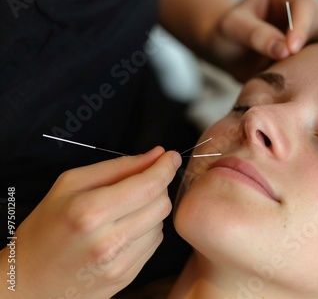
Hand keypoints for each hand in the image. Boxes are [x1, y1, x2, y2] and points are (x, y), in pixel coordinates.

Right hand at [0, 147, 180, 298]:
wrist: (30, 280)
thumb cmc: (47, 227)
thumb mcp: (69, 184)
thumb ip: (117, 167)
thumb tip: (155, 155)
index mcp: (90, 211)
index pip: (148, 185)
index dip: (166, 167)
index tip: (170, 157)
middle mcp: (108, 240)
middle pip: (161, 204)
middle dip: (158, 187)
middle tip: (142, 182)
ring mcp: (119, 263)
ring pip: (161, 223)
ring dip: (151, 210)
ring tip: (125, 210)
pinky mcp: (126, 277)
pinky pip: (154, 243)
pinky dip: (146, 230)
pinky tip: (125, 229)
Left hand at [207, 0, 317, 80]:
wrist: (228, 51)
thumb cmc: (227, 33)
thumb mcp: (232, 29)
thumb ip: (255, 35)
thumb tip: (284, 50)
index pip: (303, 3)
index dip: (301, 26)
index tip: (290, 50)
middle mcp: (303, 7)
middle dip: (306, 43)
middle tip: (288, 66)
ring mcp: (310, 30)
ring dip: (305, 60)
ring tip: (282, 72)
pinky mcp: (310, 52)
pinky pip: (316, 62)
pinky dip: (305, 72)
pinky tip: (288, 79)